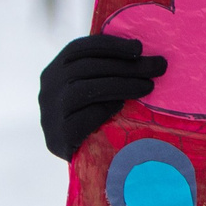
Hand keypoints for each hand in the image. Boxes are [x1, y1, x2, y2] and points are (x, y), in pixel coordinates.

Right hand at [38, 34, 166, 159]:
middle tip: (157, 66)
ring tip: (148, 86)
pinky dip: (105, 109)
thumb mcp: (92, 88)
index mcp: (54, 72)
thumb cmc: (92, 118)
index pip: (78, 49)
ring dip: (122, 84)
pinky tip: (124, 106)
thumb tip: (141, 52)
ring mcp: (50, 114)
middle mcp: (47, 90)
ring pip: (84, 90)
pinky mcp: (58, 138)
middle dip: (126, 65)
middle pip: (85, 68)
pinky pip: (83, 118)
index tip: (139, 48)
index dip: (109, 45)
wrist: (80, 161)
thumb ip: (104, 70)